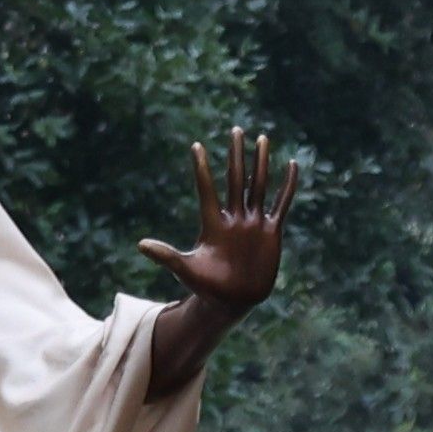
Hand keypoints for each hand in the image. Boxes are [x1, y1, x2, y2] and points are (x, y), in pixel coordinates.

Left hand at [140, 129, 297, 312]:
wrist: (232, 302)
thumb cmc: (206, 287)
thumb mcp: (185, 270)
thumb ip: (166, 255)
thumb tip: (140, 244)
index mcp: (212, 224)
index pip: (206, 190)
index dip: (202, 170)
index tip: (196, 146)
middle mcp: (233, 218)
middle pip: (235, 180)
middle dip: (236, 155)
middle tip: (236, 130)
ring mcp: (252, 223)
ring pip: (258, 186)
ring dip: (261, 163)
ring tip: (262, 138)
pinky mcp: (270, 231)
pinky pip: (280, 204)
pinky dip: (287, 186)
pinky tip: (292, 165)